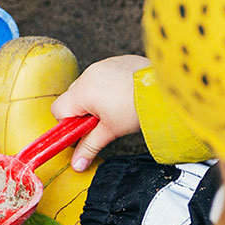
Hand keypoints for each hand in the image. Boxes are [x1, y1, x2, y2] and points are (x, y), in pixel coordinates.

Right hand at [51, 54, 149, 170]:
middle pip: (72, 97)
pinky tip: (125, 95)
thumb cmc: (139, 107)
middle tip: (102, 123)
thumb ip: (89, 147)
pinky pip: (105, 75)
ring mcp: (104, 65)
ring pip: (88, 86)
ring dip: (96, 99)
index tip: (82, 132)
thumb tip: (77, 164)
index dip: (68, 125)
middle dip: (82, 112)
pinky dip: (109, 86)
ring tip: (116, 109)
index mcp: (83, 91)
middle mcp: (90, 74)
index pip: (58, 110)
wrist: (166, 89)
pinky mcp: (118, 60)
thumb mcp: (111, 131)